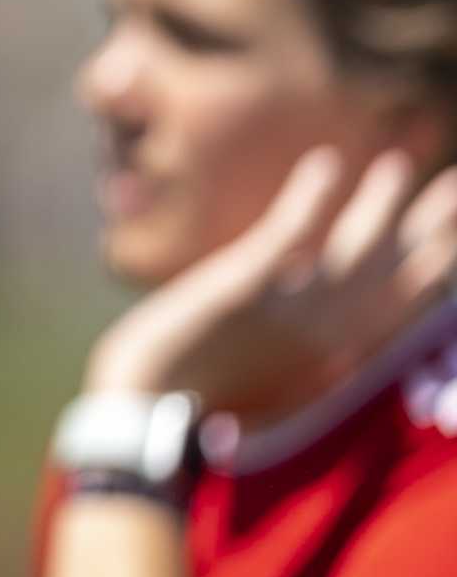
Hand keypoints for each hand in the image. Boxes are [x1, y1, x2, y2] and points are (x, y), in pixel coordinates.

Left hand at [84, 148, 456, 419]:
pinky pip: (293, 231)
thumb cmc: (208, 403)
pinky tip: (327, 162)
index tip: (452, 239)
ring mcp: (296, 310)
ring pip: (358, 245)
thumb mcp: (284, 383)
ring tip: (401, 165)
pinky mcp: (249, 286)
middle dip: (435, 230)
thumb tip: (337, 336)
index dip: (436, 270)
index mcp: (346, 363)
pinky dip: (314, 195)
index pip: (409, 308)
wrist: (149, 413)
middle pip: (400, 272)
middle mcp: (335, 337)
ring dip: (383, 203)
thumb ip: (316, 353)